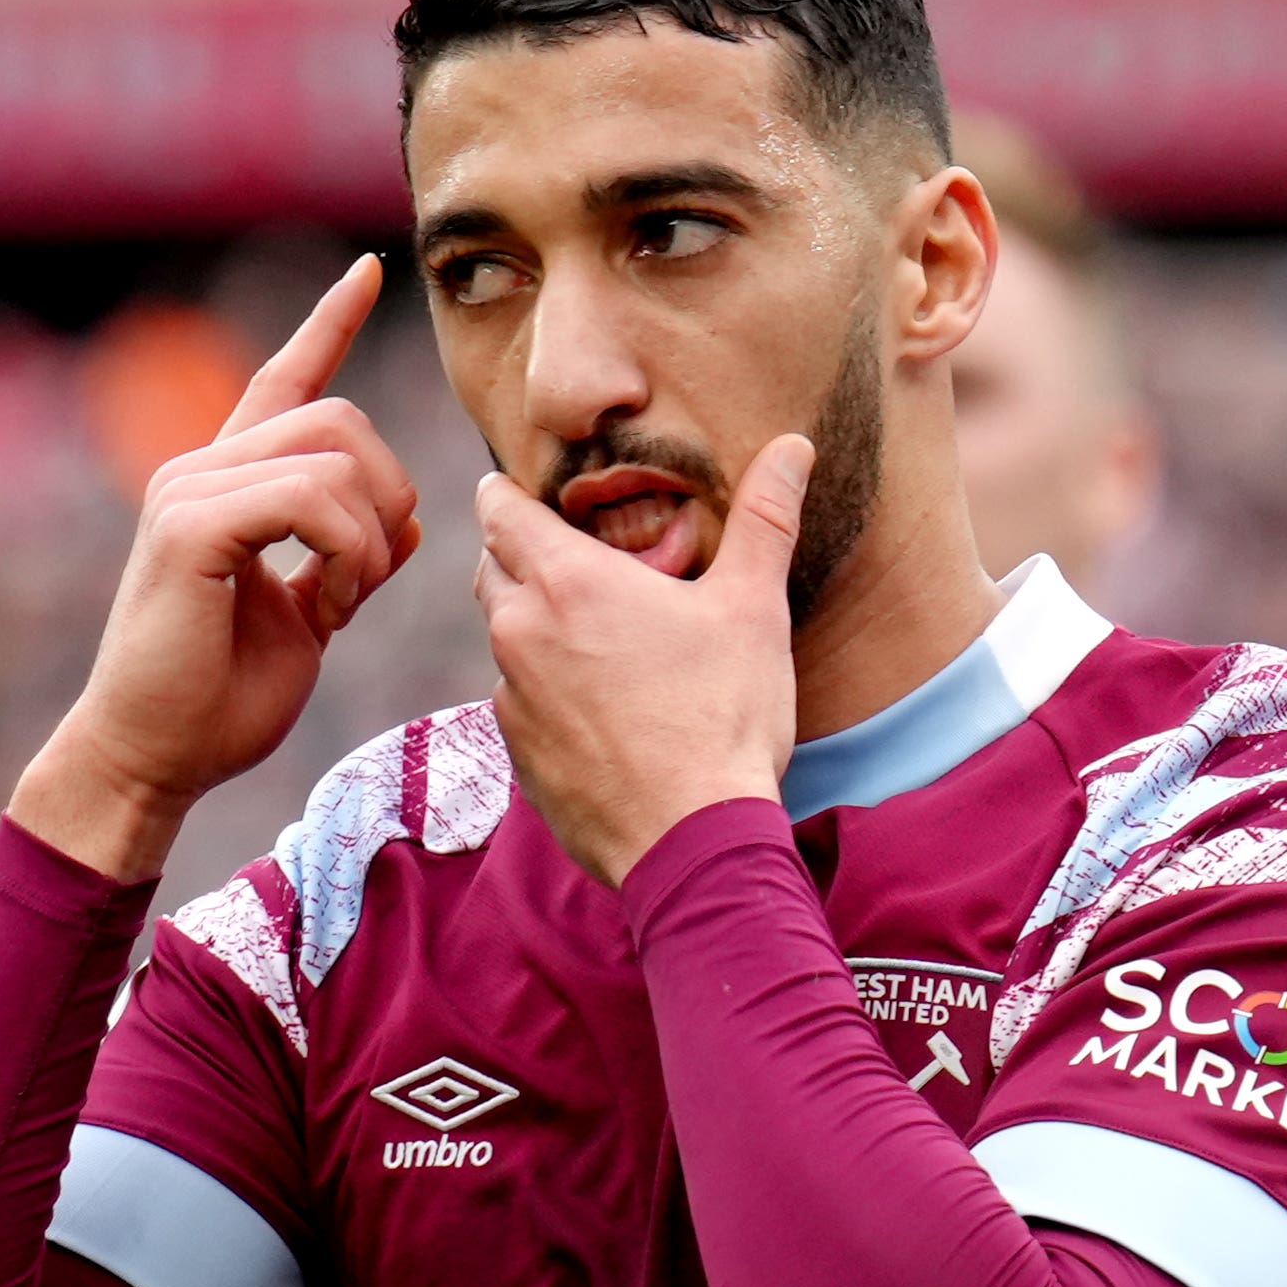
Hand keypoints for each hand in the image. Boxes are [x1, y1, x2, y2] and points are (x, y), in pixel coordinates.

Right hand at [9, 261, 421, 880]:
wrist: (153, 757)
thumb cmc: (219, 699)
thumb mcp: (308, 621)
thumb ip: (348, 562)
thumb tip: (409, 523)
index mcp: (230, 483)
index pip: (285, 378)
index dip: (329, 324)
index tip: (368, 273)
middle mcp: (202, 468)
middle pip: (342, 418)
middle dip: (390, 494)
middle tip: (370, 578)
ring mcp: (190, 489)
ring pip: (336, 456)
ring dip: (369, 537)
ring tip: (341, 601)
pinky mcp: (190, 525)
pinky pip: (312, 500)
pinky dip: (346, 554)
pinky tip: (327, 605)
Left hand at [476, 435, 811, 884]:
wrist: (692, 839)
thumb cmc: (724, 716)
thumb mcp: (754, 610)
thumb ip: (766, 520)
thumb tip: (794, 446)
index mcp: (568, 581)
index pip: (497, 507)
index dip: (511, 493)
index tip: (535, 495)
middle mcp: (520, 631)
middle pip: (492, 567)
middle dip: (525, 558)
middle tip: (588, 570)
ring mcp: (511, 696)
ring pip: (505, 637)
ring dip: (539, 628)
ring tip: (605, 646)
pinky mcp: (516, 753)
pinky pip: (518, 701)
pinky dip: (548, 693)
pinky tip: (605, 712)